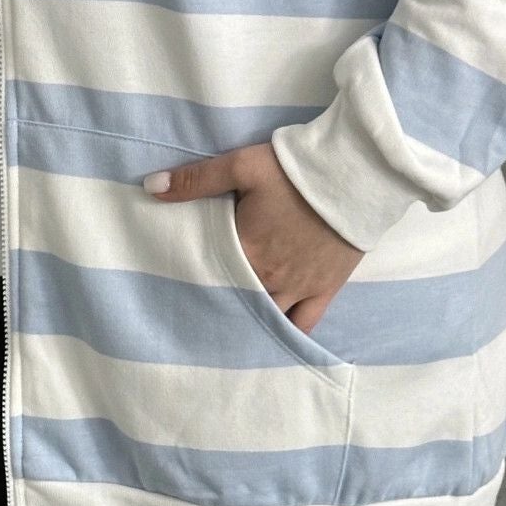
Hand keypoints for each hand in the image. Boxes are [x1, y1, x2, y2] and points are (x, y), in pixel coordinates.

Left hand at [143, 142, 364, 334]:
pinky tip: (271, 340)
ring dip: (247, 323)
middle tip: (194, 318)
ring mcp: (298, 288)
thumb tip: (150, 188)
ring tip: (228, 332)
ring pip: (265, 318)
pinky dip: (286, 334)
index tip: (172, 289)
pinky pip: (304, 324)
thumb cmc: (296, 170)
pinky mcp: (325, 289)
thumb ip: (195, 180)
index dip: (190, 283)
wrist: (355, 175)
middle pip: (234, 302)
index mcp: (245, 250)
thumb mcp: (242, 165)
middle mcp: (269, 278)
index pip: (207, 275)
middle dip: (217, 308)